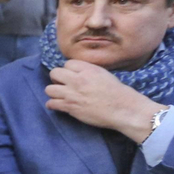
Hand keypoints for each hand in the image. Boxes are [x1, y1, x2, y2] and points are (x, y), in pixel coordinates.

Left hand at [45, 60, 161, 140]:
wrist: (123, 109)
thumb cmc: (118, 93)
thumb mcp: (104, 74)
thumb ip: (89, 71)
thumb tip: (76, 72)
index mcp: (89, 70)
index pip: (67, 63)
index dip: (69, 70)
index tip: (72, 76)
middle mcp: (78, 80)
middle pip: (54, 73)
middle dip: (57, 78)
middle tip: (63, 85)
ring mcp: (72, 94)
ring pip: (49, 89)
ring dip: (53, 92)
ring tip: (61, 95)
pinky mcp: (70, 107)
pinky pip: (51, 104)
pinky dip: (53, 105)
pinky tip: (60, 106)